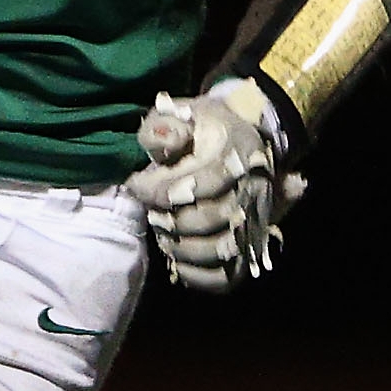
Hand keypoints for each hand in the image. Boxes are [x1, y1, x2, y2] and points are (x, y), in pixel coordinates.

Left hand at [124, 78, 305, 290]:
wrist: (240, 139)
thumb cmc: (200, 128)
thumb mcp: (180, 113)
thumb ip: (165, 126)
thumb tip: (164, 143)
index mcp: (237, 152)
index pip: (204, 180)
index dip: (161, 189)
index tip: (135, 185)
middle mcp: (253, 188)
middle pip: (212, 218)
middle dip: (170, 219)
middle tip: (151, 213)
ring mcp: (255, 221)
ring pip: (221, 250)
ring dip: (181, 247)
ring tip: (162, 234)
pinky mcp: (250, 248)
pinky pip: (229, 276)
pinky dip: (199, 276)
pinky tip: (177, 260)